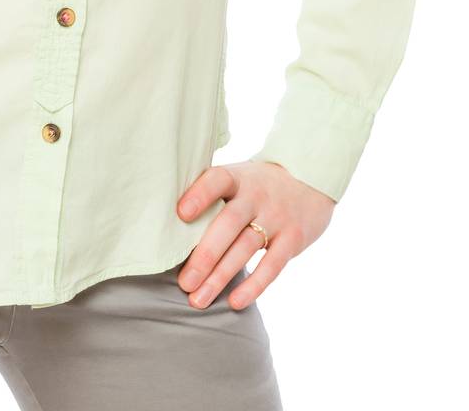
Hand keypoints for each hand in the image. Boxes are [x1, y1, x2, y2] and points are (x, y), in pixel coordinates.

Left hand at [175, 159, 335, 308]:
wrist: (311, 179)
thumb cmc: (258, 184)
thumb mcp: (238, 177)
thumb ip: (212, 194)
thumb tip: (168, 219)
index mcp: (238, 177)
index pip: (217, 180)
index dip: (199, 195)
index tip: (180, 214)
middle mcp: (257, 195)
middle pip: (228, 224)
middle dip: (205, 255)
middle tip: (184, 282)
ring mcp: (277, 217)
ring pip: (245, 249)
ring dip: (220, 277)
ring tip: (198, 299)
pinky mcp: (293, 239)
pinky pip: (272, 265)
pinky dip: (253, 285)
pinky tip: (234, 302)